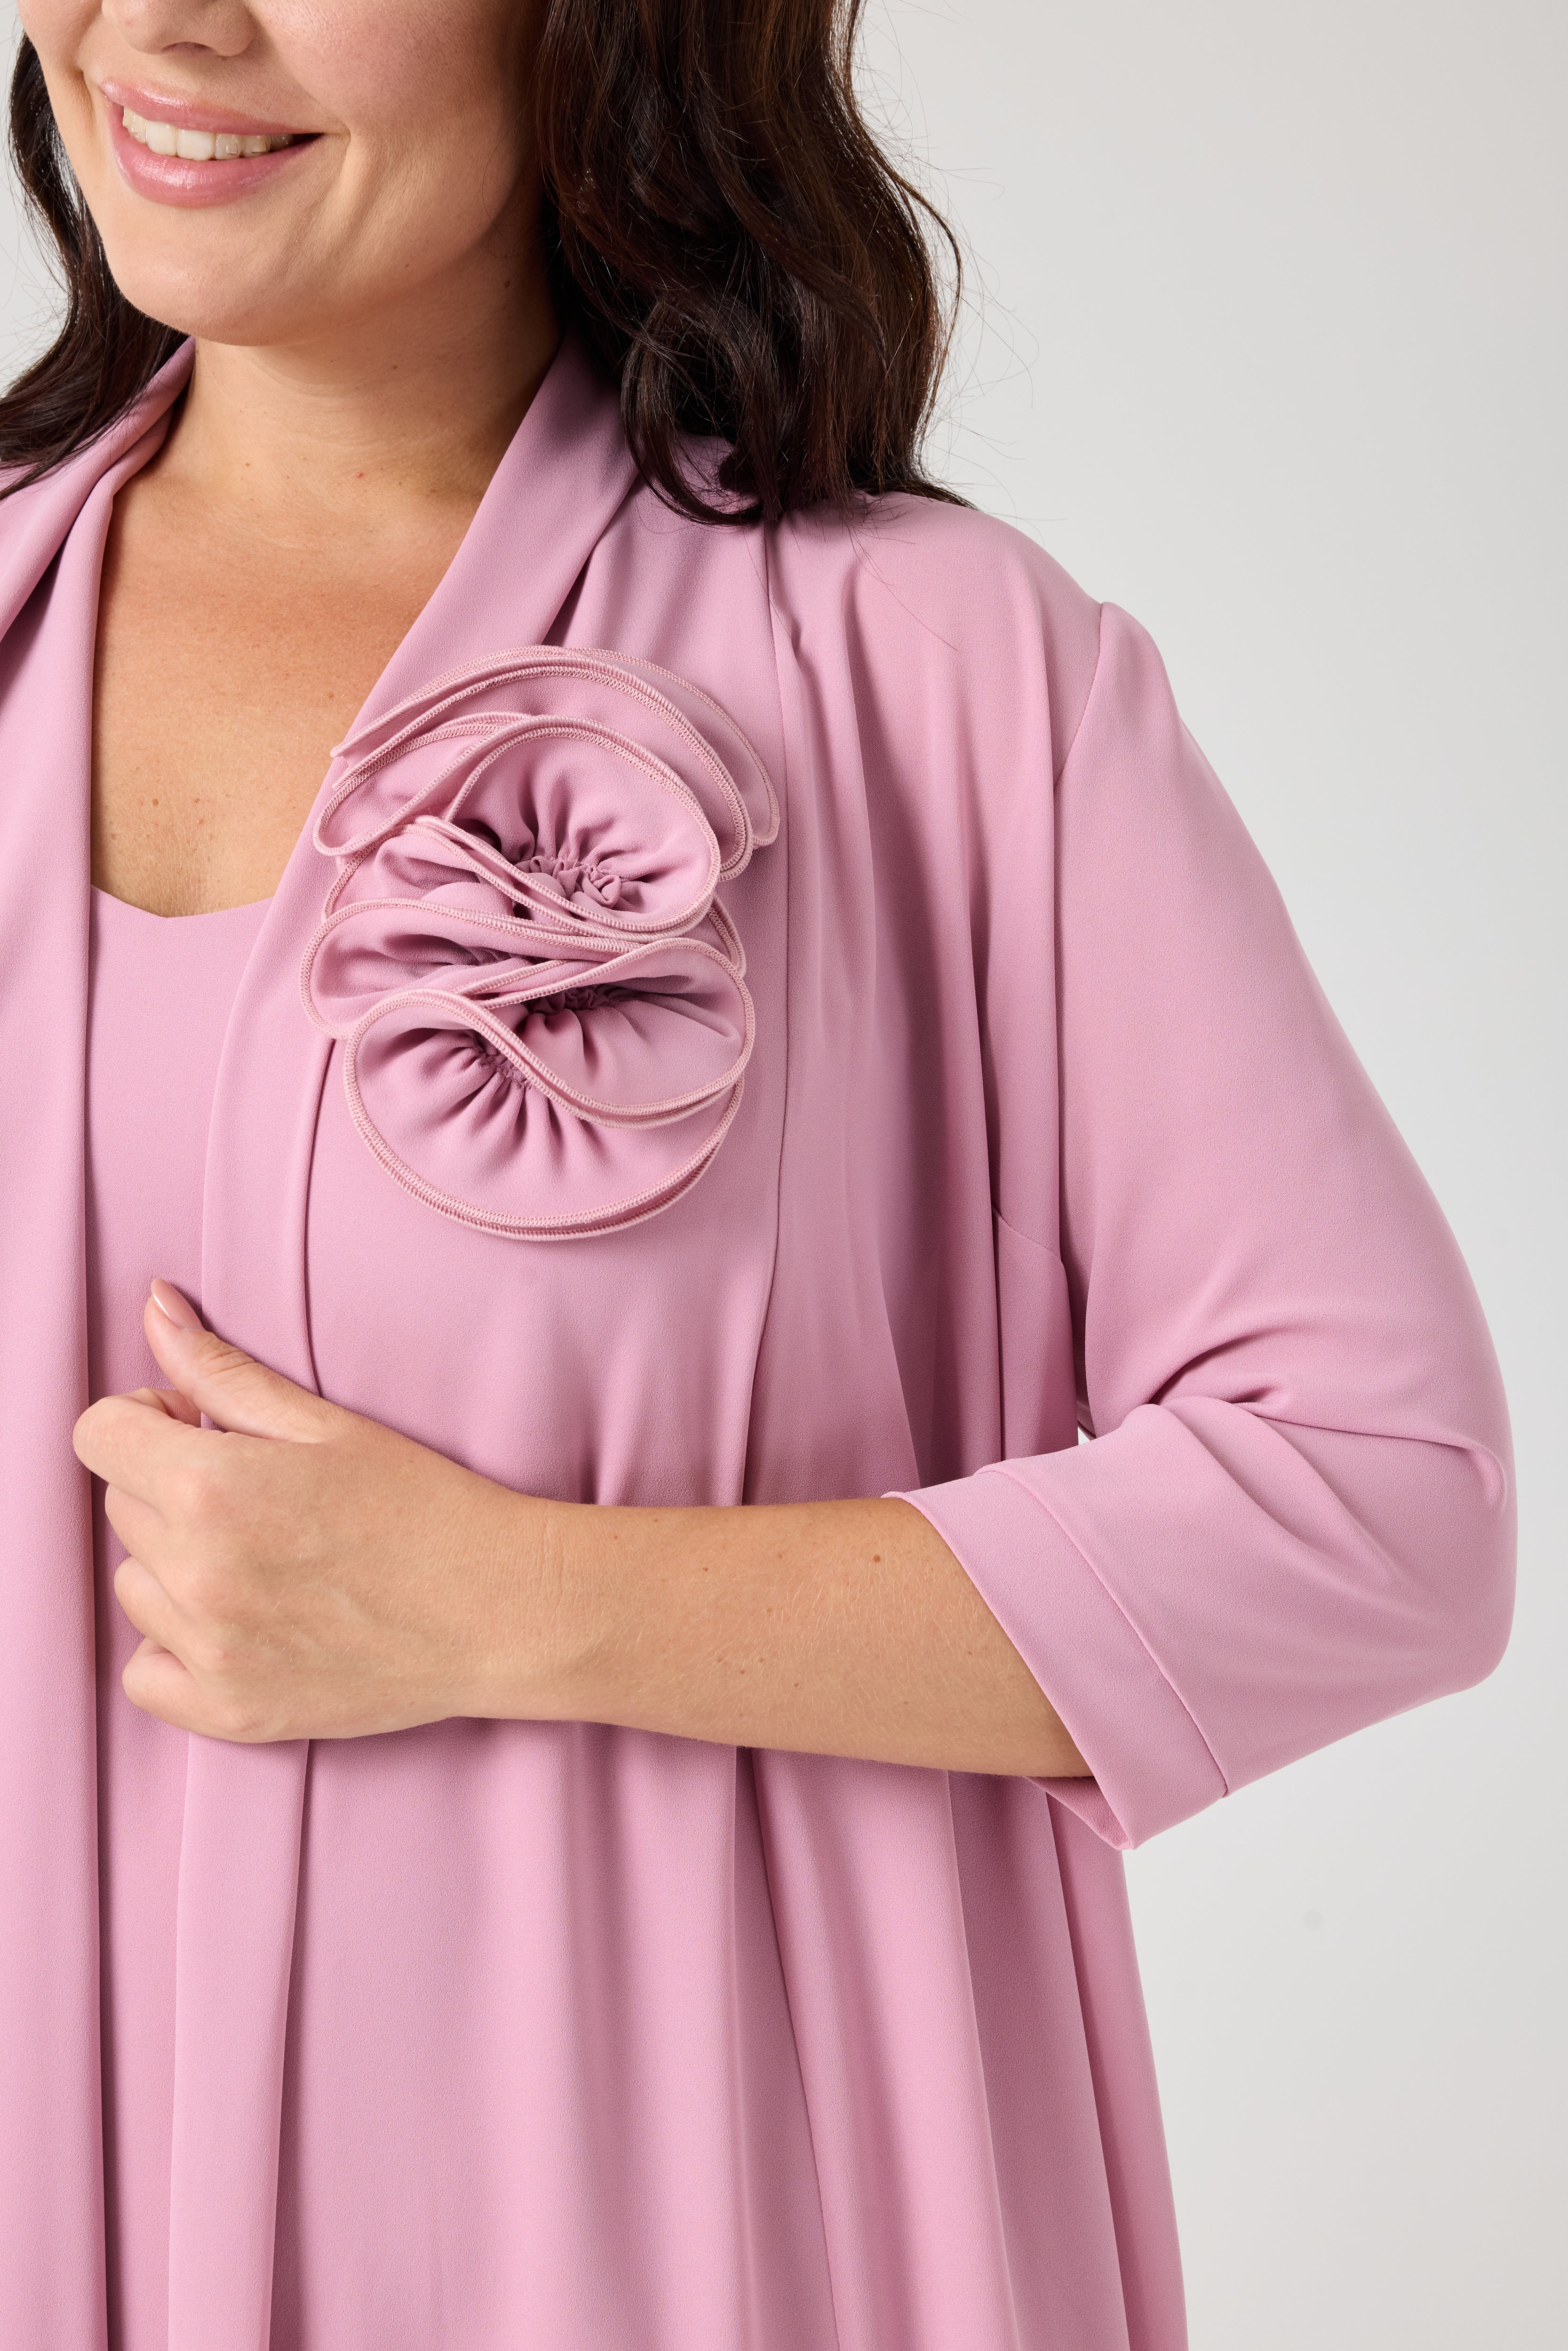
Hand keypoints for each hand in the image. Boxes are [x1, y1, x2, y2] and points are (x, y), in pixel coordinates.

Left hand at [72, 1281, 544, 1742]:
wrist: (501, 1610)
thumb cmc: (426, 1507)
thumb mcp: (325, 1423)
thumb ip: (221, 1370)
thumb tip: (153, 1308)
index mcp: (212, 1486)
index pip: (99, 1435)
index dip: (148, 1419)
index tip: (201, 1428)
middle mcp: (197, 1572)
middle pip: (121, 1506)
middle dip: (172, 1488)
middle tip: (260, 1496)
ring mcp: (210, 1650)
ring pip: (134, 1586)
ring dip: (177, 1566)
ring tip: (264, 1560)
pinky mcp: (229, 1711)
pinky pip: (144, 1673)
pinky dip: (178, 1647)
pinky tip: (243, 1623)